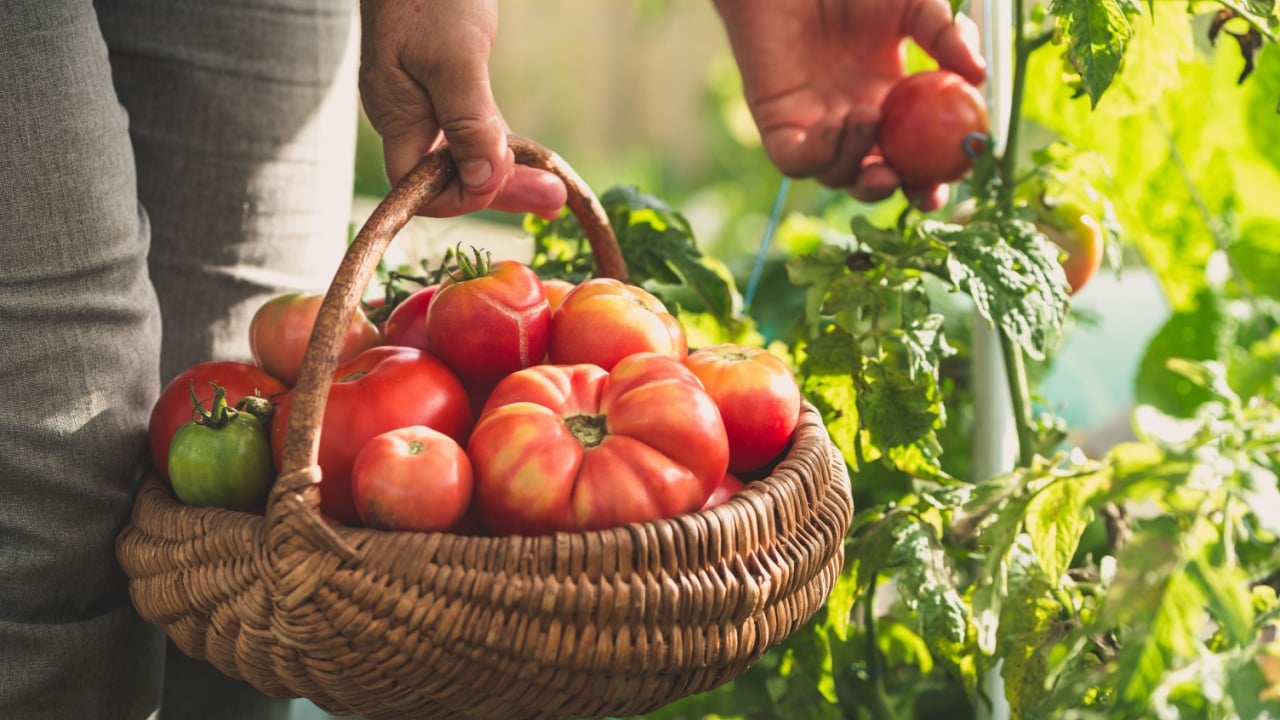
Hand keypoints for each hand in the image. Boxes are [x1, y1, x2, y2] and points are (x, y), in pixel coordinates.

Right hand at [358, 0, 565, 218]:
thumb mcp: (454, 56)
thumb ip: (468, 119)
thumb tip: (485, 178)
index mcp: (395, 113)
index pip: (419, 188)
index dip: (462, 195)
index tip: (506, 180)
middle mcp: (407, 114)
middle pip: (449, 176)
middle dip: (502, 189)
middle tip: (554, 198)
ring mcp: (426, 99)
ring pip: (466, 154)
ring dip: (510, 172)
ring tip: (556, 189)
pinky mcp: (447, 82)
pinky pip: (474, 128)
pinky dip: (502, 144)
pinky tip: (533, 156)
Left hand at [712, 0, 985, 209]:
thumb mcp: (915, 8)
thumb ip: (948, 40)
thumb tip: (980, 78)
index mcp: (888, 106)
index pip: (908, 160)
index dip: (927, 182)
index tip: (948, 184)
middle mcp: (849, 123)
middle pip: (868, 181)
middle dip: (889, 191)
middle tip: (905, 183)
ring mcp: (812, 126)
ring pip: (833, 175)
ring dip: (855, 158)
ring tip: (868, 115)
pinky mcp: (777, 123)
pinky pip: (795, 162)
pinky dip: (819, 155)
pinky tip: (835, 121)